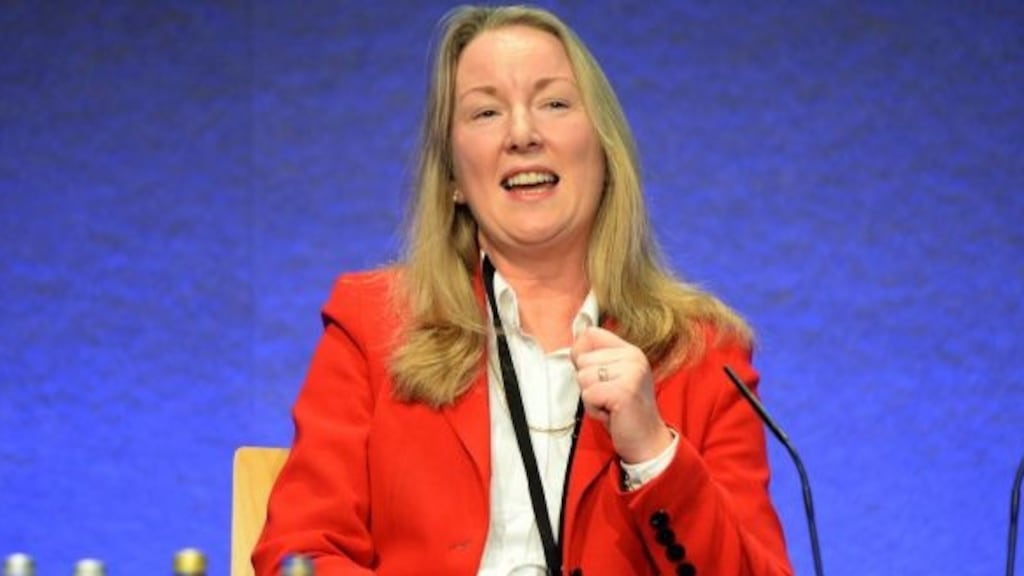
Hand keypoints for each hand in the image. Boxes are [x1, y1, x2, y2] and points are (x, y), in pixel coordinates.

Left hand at [571, 327, 672, 462]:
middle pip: (582, 359)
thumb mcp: (610, 378)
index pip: (591, 334)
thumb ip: (594, 360)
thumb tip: (574, 345)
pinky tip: (611, 413)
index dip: (581, 354)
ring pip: (583, 377)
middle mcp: (633, 357)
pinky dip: (594, 409)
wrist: (646, 440)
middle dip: (588, 384)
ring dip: (591, 398)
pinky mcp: (624, 390)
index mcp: (630, 350)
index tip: (596, 376)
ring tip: (610, 405)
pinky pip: (588, 395)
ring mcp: (631, 372)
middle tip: (608, 397)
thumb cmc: (624, 411)